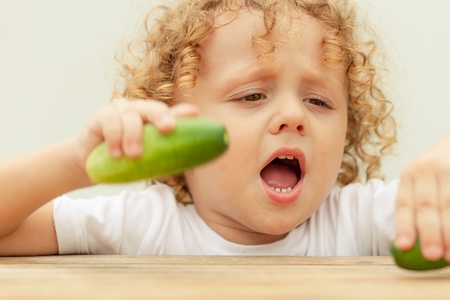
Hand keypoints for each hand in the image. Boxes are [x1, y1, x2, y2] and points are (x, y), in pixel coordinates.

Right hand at [76, 98, 198, 170]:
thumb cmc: (126, 162)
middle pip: (152, 107)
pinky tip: (115, 154)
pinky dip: (114, 137)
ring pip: (130, 115)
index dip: (182, 112)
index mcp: (153, 120)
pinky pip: (109, 121)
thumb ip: (167, 153)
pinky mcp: (100, 116)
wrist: (92, 167)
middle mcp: (138, 111)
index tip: (195, 114)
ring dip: (133, 135)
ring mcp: (119, 111)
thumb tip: (192, 157)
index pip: (170, 113)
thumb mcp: (148, 159)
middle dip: (161, 116)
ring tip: (134, 156)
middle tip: (167, 129)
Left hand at [395, 135, 449, 261]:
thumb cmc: (439, 171)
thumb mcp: (422, 180)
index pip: (404, 203)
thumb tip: (409, 247)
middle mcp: (428, 168)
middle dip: (429, 233)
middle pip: (427, 205)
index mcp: (410, 174)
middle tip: (432, 256)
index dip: (404, 225)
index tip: (404, 247)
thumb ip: (417, 206)